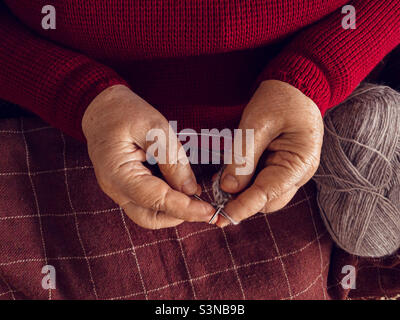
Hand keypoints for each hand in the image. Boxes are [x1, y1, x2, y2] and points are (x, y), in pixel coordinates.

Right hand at [82, 85, 214, 228]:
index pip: (156, 201)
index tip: (209, 211)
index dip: (185, 209)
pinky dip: (167, 200)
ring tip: (194, 194)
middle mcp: (115, 188)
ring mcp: (119, 190)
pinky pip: (148, 203)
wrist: (101, 108)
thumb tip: (190, 189)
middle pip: (150, 218)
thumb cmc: (123, 112)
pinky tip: (181, 187)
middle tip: (204, 205)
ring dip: (174, 210)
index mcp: (118, 173)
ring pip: (149, 214)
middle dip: (179, 215)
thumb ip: (172, 159)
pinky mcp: (127, 187)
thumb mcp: (153, 127)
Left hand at [216, 80, 323, 226]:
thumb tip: (227, 188)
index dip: (243, 206)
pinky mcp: (281, 166)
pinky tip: (227, 178)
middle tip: (214, 198)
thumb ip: (243, 158)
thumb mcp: (257, 124)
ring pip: (264, 194)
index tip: (221, 217)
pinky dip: (245, 183)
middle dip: (241, 202)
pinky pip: (262, 182)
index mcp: (301, 161)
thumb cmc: (279, 98)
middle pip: (268, 201)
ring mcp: (291, 170)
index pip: (269, 194)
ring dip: (241, 194)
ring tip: (218, 185)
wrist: (294, 84)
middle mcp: (299, 172)